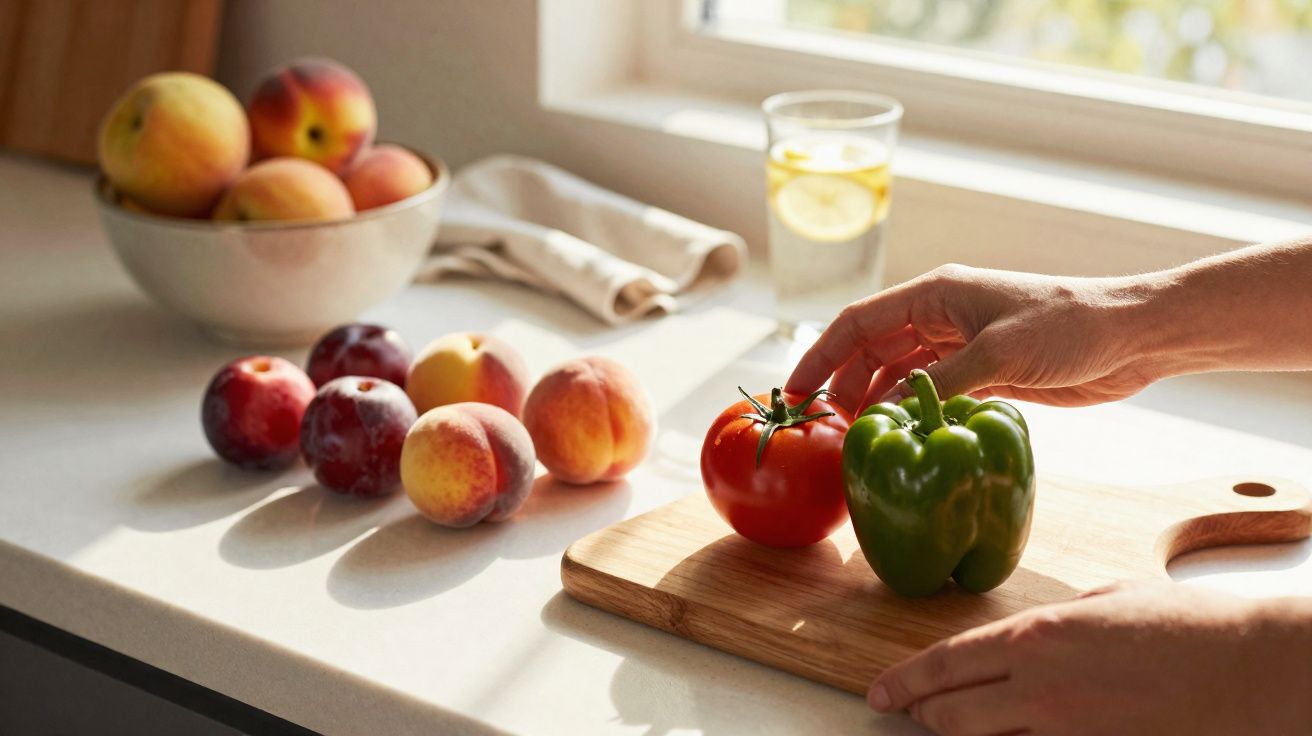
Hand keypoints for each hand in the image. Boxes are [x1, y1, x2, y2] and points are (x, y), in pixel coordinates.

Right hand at [785, 264, 1166, 414]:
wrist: (1131, 336)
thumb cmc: (1070, 325)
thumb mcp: (1001, 352)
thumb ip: (945, 382)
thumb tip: (900, 414)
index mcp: (935, 294)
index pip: (858, 322)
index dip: (820, 355)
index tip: (794, 390)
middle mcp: (940, 318)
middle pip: (871, 351)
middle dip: (844, 386)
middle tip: (826, 429)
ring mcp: (960, 347)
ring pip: (898, 376)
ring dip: (876, 404)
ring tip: (858, 439)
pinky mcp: (983, 374)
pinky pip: (931, 395)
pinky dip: (912, 414)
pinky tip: (902, 437)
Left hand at [868, 580, 1311, 735]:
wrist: (1253, 669)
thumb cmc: (1190, 626)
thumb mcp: (1109, 599)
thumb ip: (1062, 619)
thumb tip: (1041, 632)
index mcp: (1038, 635)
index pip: (946, 662)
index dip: (905, 680)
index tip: (880, 691)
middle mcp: (1040, 685)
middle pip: (951, 712)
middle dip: (923, 712)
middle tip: (906, 710)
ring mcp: (1066, 730)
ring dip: (961, 734)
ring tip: (946, 725)